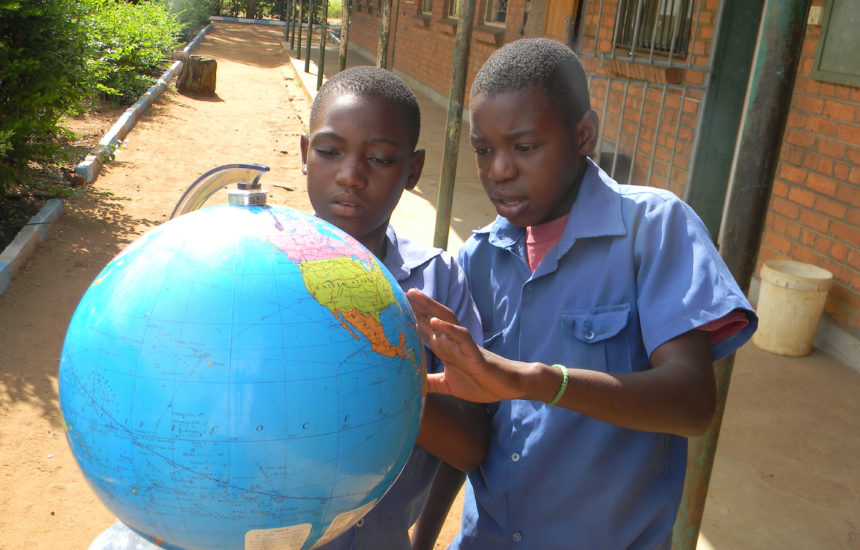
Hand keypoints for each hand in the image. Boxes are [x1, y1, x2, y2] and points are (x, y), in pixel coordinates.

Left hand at [407, 289, 525, 402]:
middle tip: (400, 291)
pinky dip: (448, 328)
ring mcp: (462, 344)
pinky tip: (435, 321)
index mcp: (445, 348)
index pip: (424, 329)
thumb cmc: (479, 383)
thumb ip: (431, 383)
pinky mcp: (473, 352)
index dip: (410, 318)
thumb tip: (412, 387)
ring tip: (415, 295)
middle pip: (431, 318)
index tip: (393, 307)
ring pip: (445, 319)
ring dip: (430, 306)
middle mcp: (451, 342)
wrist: (504, 387)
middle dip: (416, 305)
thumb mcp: (447, 385)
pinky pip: (460, 336)